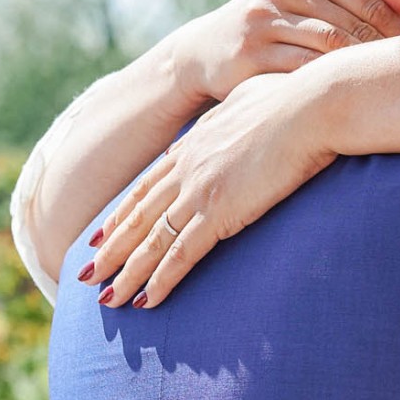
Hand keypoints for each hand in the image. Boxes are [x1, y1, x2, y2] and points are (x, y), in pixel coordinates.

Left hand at [85, 71, 338, 308]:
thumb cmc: (297, 99)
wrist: (311, 106)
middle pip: (138, 216)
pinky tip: (146, 302)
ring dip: (126, 274)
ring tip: (107, 300)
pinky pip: (181, 255)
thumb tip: (240, 107)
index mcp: (195, 142)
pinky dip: (161, 281)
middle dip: (110, 249)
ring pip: (150, 242)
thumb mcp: (253, 97)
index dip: (122, 211)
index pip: (148, 184)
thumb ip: (236, 110)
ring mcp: (200, 190)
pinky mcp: (220, 212)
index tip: (102, 232)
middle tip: (87, 273)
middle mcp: (187, 168)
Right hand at [163, 0, 399, 105]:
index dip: (399, 30)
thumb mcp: (309, 5)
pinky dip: (331, 85)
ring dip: (363, 70)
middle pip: (352, 24)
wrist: (203, 51)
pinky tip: (353, 101)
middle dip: (386, 53)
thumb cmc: (272, 28)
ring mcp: (264, 19)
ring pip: (330, 46)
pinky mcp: (250, 52)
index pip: (366, 0)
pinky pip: (302, 70)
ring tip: (391, 91)